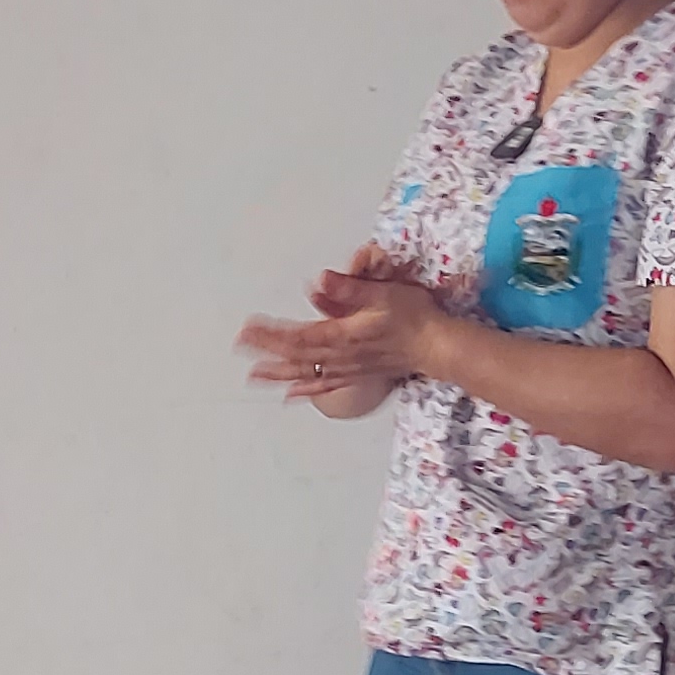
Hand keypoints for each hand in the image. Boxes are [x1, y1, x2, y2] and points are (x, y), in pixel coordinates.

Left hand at [242, 250, 461, 402]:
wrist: (435, 346)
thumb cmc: (412, 316)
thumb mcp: (382, 294)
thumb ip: (348, 290)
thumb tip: (320, 280)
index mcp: (342, 335)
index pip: (298, 335)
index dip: (271, 334)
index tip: (248, 329)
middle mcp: (339, 356)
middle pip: (295, 355)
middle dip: (266, 350)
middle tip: (240, 346)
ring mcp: (346, 368)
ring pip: (305, 373)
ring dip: (278, 374)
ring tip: (254, 375)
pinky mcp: (355, 374)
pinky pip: (324, 385)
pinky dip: (305, 389)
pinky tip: (289, 394)